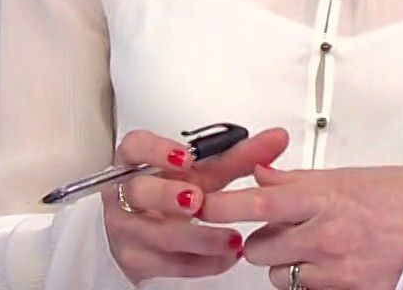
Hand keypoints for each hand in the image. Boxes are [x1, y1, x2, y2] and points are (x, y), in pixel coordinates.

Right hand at [102, 126, 291, 283]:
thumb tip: (277, 139)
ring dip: (197, 237)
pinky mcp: (136, 261)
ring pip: (155, 235)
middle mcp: (125, 195)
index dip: (156, 150)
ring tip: (232, 238)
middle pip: (138, 192)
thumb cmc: (175, 192)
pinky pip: (168, 265)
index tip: (185, 157)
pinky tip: (226, 256)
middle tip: (199, 200)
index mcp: (136, 162)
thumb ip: (240, 157)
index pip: (134, 147)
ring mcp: (126, 229)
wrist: (152, 231)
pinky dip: (201, 262)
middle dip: (168, 196)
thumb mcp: (205, 173)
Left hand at [198, 163, 402, 289]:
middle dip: (259, 240)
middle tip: (276, 228)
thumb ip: (295, 180)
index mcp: (323, 198)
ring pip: (280, 275)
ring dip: (284, 262)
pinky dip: (310, 279)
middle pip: (260, 248)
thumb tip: (259, 173)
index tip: (202, 204)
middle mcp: (326, 236)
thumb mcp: (342, 177)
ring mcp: (337, 270)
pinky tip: (329, 263)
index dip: (224, 205)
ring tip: (309, 245)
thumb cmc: (397, 194)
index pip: (259, 201)